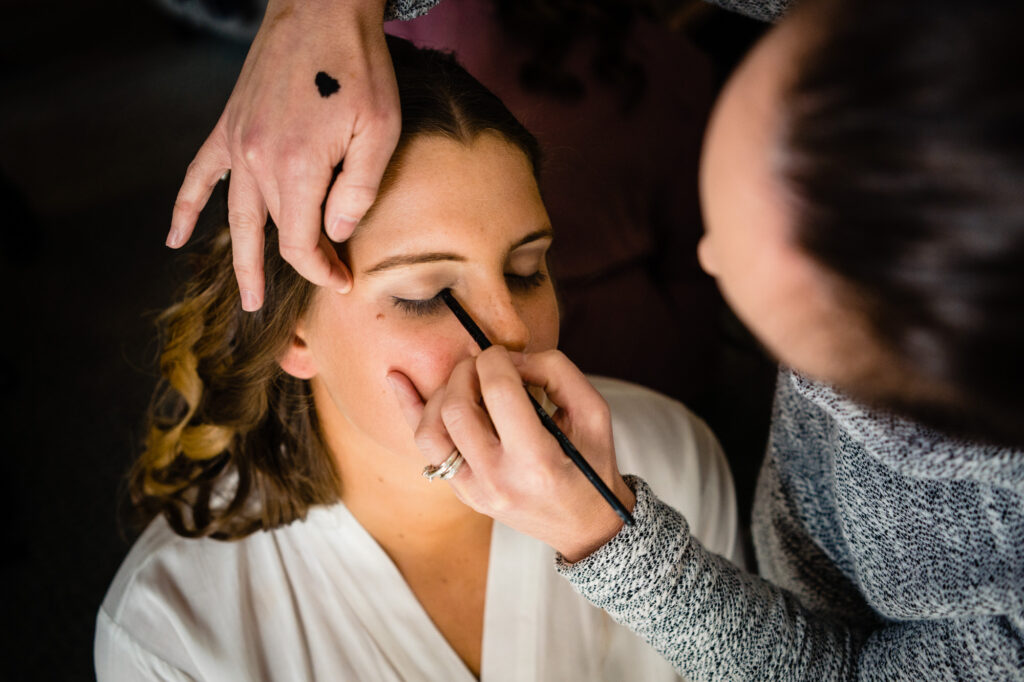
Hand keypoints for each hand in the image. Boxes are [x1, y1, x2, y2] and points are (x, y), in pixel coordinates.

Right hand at [167, 0, 399, 310]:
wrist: (322, 9)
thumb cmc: (360, 69)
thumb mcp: (379, 132)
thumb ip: (358, 191)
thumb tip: (335, 232)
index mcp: (298, 169)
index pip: (301, 244)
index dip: (321, 270)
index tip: (343, 280)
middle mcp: (259, 163)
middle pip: (269, 235)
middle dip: (284, 273)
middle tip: (281, 310)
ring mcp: (238, 144)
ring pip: (233, 217)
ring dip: (238, 258)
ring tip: (243, 294)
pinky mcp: (230, 125)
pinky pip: (199, 175)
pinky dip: (185, 207)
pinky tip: (173, 237)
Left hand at [389, 347, 635, 561]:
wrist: (584, 525)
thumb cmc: (591, 464)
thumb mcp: (593, 413)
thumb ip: (556, 372)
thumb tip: (510, 357)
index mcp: (536, 461)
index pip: (500, 392)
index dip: (497, 359)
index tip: (504, 354)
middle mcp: (498, 480)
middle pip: (457, 408)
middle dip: (466, 371)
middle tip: (483, 363)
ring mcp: (474, 491)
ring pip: (430, 431)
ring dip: (441, 392)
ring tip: (463, 381)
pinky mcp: (462, 493)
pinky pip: (426, 449)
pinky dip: (411, 410)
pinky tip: (396, 379)